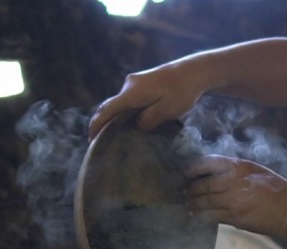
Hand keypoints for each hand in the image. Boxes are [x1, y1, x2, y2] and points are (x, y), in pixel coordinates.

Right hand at [88, 62, 203, 139]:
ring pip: (122, 102)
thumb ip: (148, 121)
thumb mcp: (166, 111)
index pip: (107, 110)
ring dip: (119, 116)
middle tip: (102, 139)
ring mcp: (136, 81)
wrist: (194, 71)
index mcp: (132, 94)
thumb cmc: (182, 92)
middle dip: (105, 121)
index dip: (97, 125)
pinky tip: (134, 119)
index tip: (91, 139)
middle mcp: (129, 85)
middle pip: (111, 105)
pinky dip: (128, 109)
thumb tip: (137, 126)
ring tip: (119, 132)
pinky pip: (130, 98)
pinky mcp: (144, 81)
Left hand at [184, 155, 286, 236]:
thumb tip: (214, 171)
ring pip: (205, 202)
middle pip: (203, 185)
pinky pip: (212, 216)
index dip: (194, 167)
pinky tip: (196, 215)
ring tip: (188, 203)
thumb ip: (235, 169)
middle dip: (191, 189)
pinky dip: (202, 215)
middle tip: (185, 191)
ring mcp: (233, 202)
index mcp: (239, 167)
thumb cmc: (275, 188)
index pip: (208, 163)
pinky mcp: (234, 218)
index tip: (187, 171)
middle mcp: (234, 183)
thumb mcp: (256, 170)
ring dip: (193, 203)